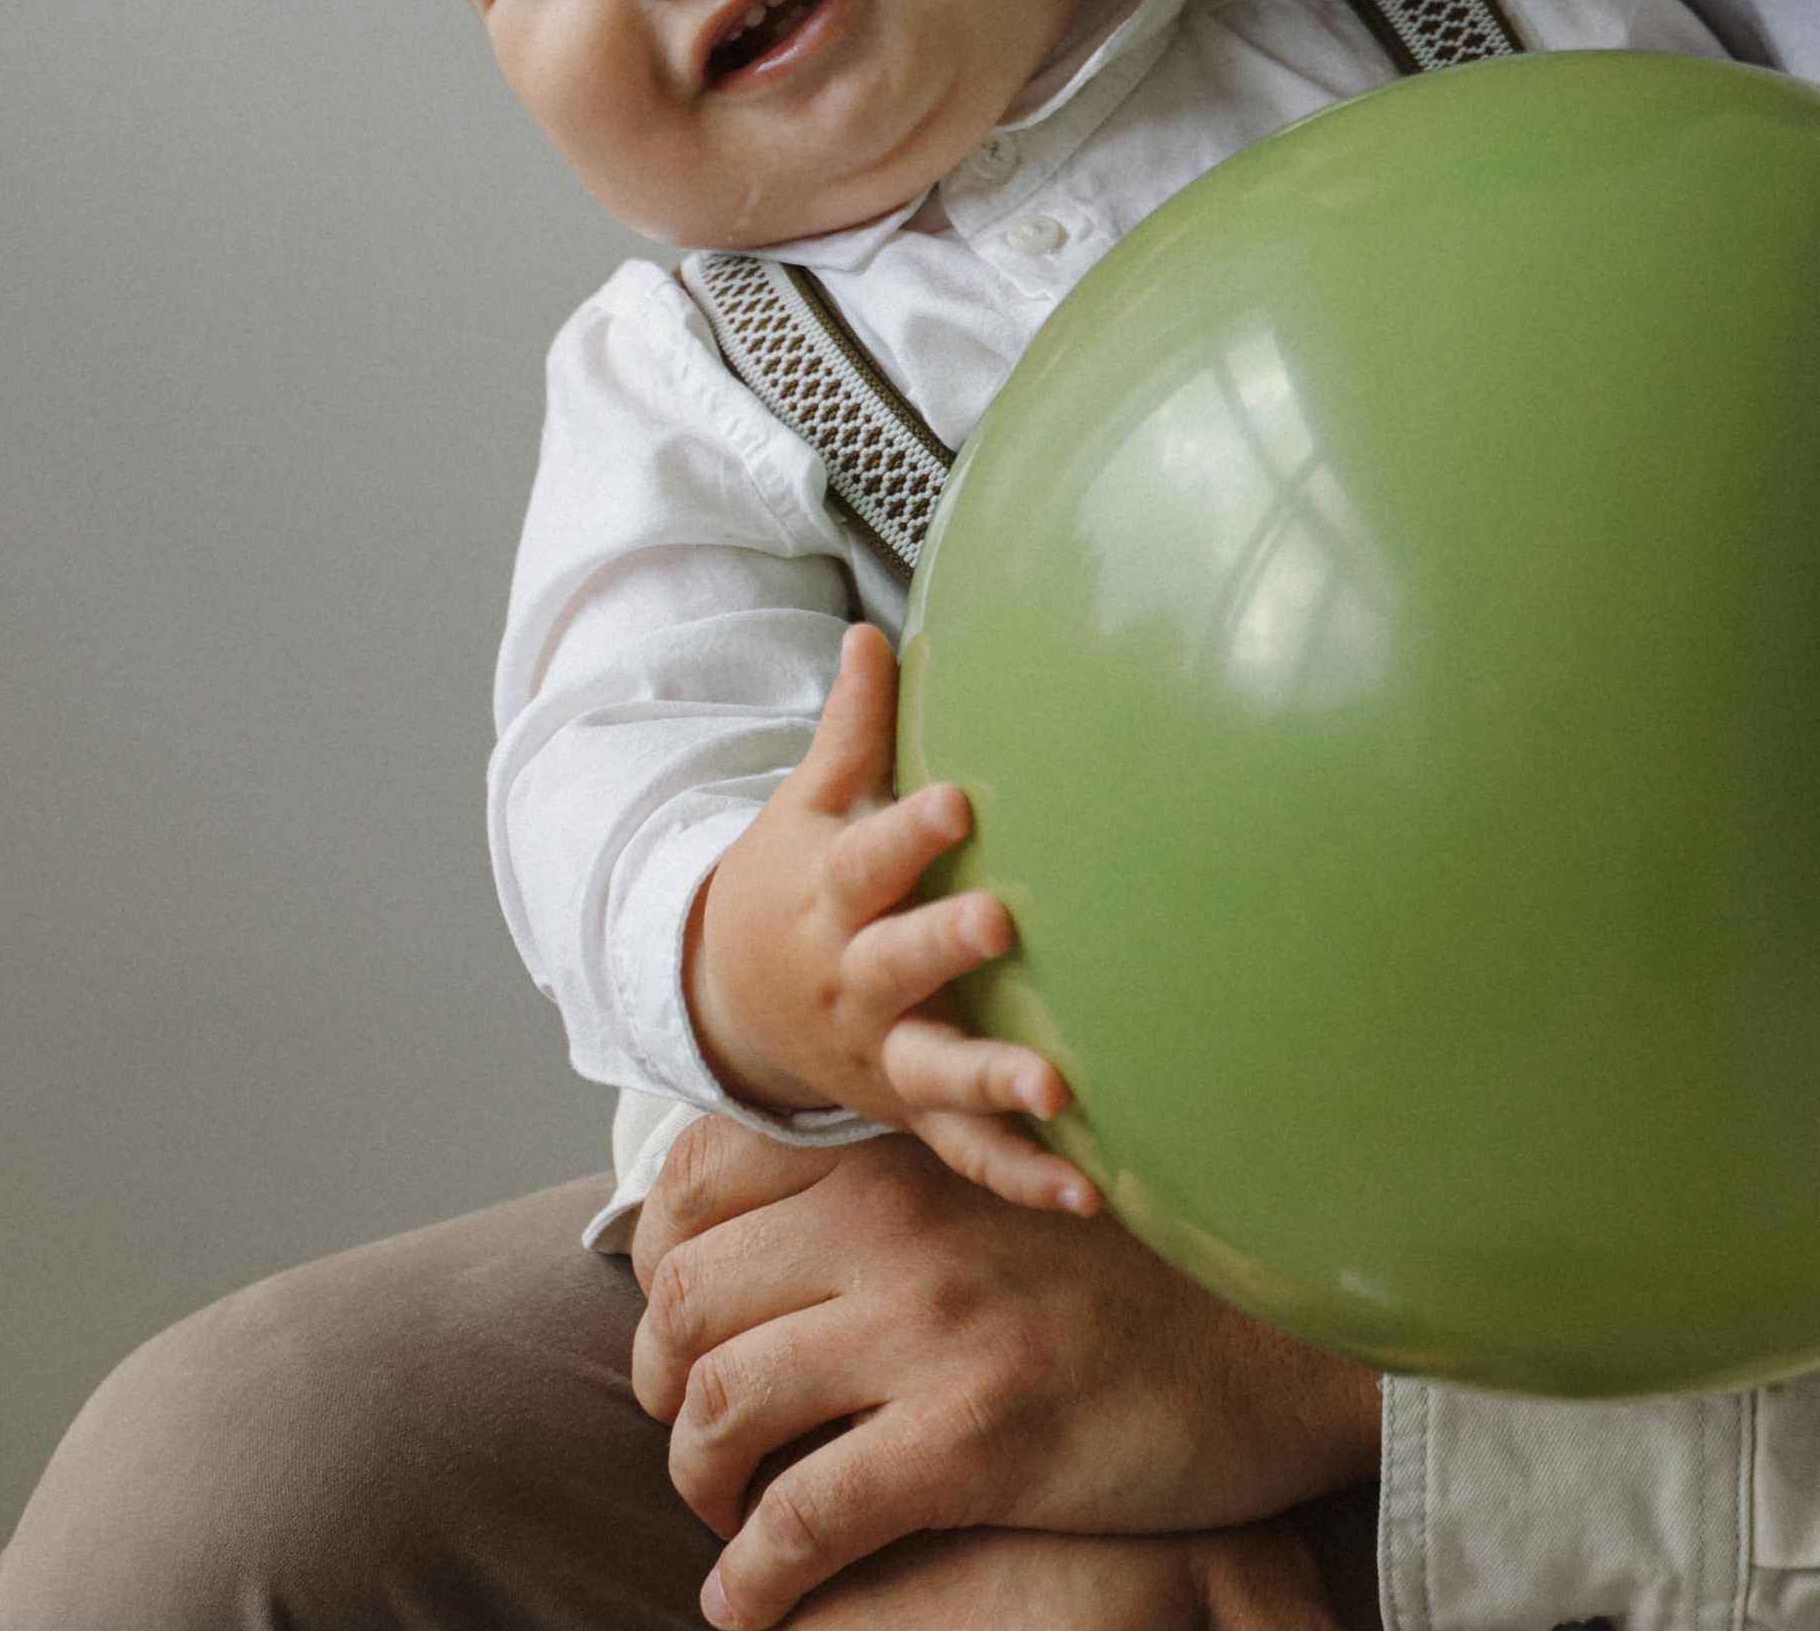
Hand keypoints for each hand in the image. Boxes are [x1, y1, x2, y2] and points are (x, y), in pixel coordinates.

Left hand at [632, 1121, 1382, 1630]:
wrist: (1272, 1331)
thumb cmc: (1133, 1268)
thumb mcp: (996, 1188)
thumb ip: (891, 1199)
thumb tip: (774, 1255)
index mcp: (891, 1160)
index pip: (696, 1187)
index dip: (659, 1271)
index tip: (675, 1335)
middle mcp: (889, 1229)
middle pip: (686, 1304)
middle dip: (660, 1385)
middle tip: (690, 1440)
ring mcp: (927, 1332)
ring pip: (721, 1409)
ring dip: (697, 1484)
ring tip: (725, 1523)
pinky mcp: (970, 1439)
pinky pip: (803, 1521)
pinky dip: (751, 1577)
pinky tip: (747, 1607)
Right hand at [689, 625, 1092, 1213]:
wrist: (733, 1003)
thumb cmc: (791, 885)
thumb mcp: (806, 806)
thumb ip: (852, 729)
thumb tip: (874, 631)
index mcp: (830, 895)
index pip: (870, 857)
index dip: (910, 832)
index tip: (959, 799)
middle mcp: (853, 981)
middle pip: (898, 963)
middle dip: (944, 946)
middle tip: (1000, 923)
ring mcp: (883, 1054)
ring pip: (937, 1072)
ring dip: (995, 1083)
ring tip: (1056, 1088)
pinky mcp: (911, 1111)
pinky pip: (968, 1154)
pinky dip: (1023, 1176)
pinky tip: (1087, 1189)